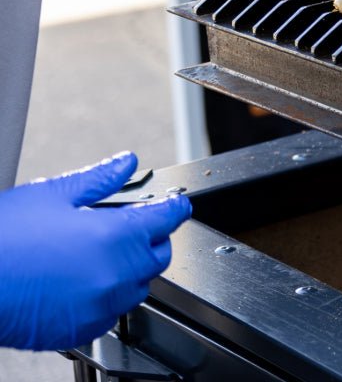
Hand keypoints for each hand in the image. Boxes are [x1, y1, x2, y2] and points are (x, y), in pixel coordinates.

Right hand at [0, 153, 191, 350]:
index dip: (172, 206)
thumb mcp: (52, 195)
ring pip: (138, 286)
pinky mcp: (84, 329)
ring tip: (94, 254)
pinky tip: (79, 281)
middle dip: (149, 238)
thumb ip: (99, 179)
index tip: (174, 204)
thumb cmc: (2, 238)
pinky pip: (112, 312)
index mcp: (116, 236)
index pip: (168, 218)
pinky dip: (106, 297)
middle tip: (125, 226)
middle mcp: (116, 274)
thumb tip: (127, 162)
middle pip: (158, 254)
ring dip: (129, 269)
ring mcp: (101, 305)